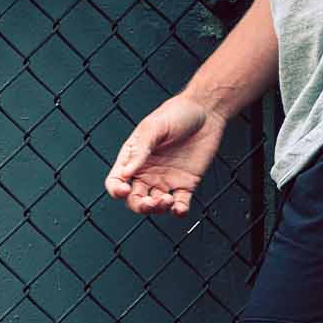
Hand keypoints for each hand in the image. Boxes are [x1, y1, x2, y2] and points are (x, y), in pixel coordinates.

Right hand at [104, 95, 226, 218]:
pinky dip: (178, 211)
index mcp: (133, 158)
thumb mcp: (153, 127)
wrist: (206, 111)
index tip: (125, 190)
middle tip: (150, 202)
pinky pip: (180, 204)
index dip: (116, 190)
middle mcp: (147, 172)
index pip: (116, 181)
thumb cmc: (176, 113)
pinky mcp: (186, 184)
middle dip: (139, 206)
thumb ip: (140, 150)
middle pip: (134, 199)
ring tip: (167, 200)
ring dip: (158, 209)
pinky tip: (179, 209)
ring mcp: (166, 180)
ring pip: (155, 205)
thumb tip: (125, 174)